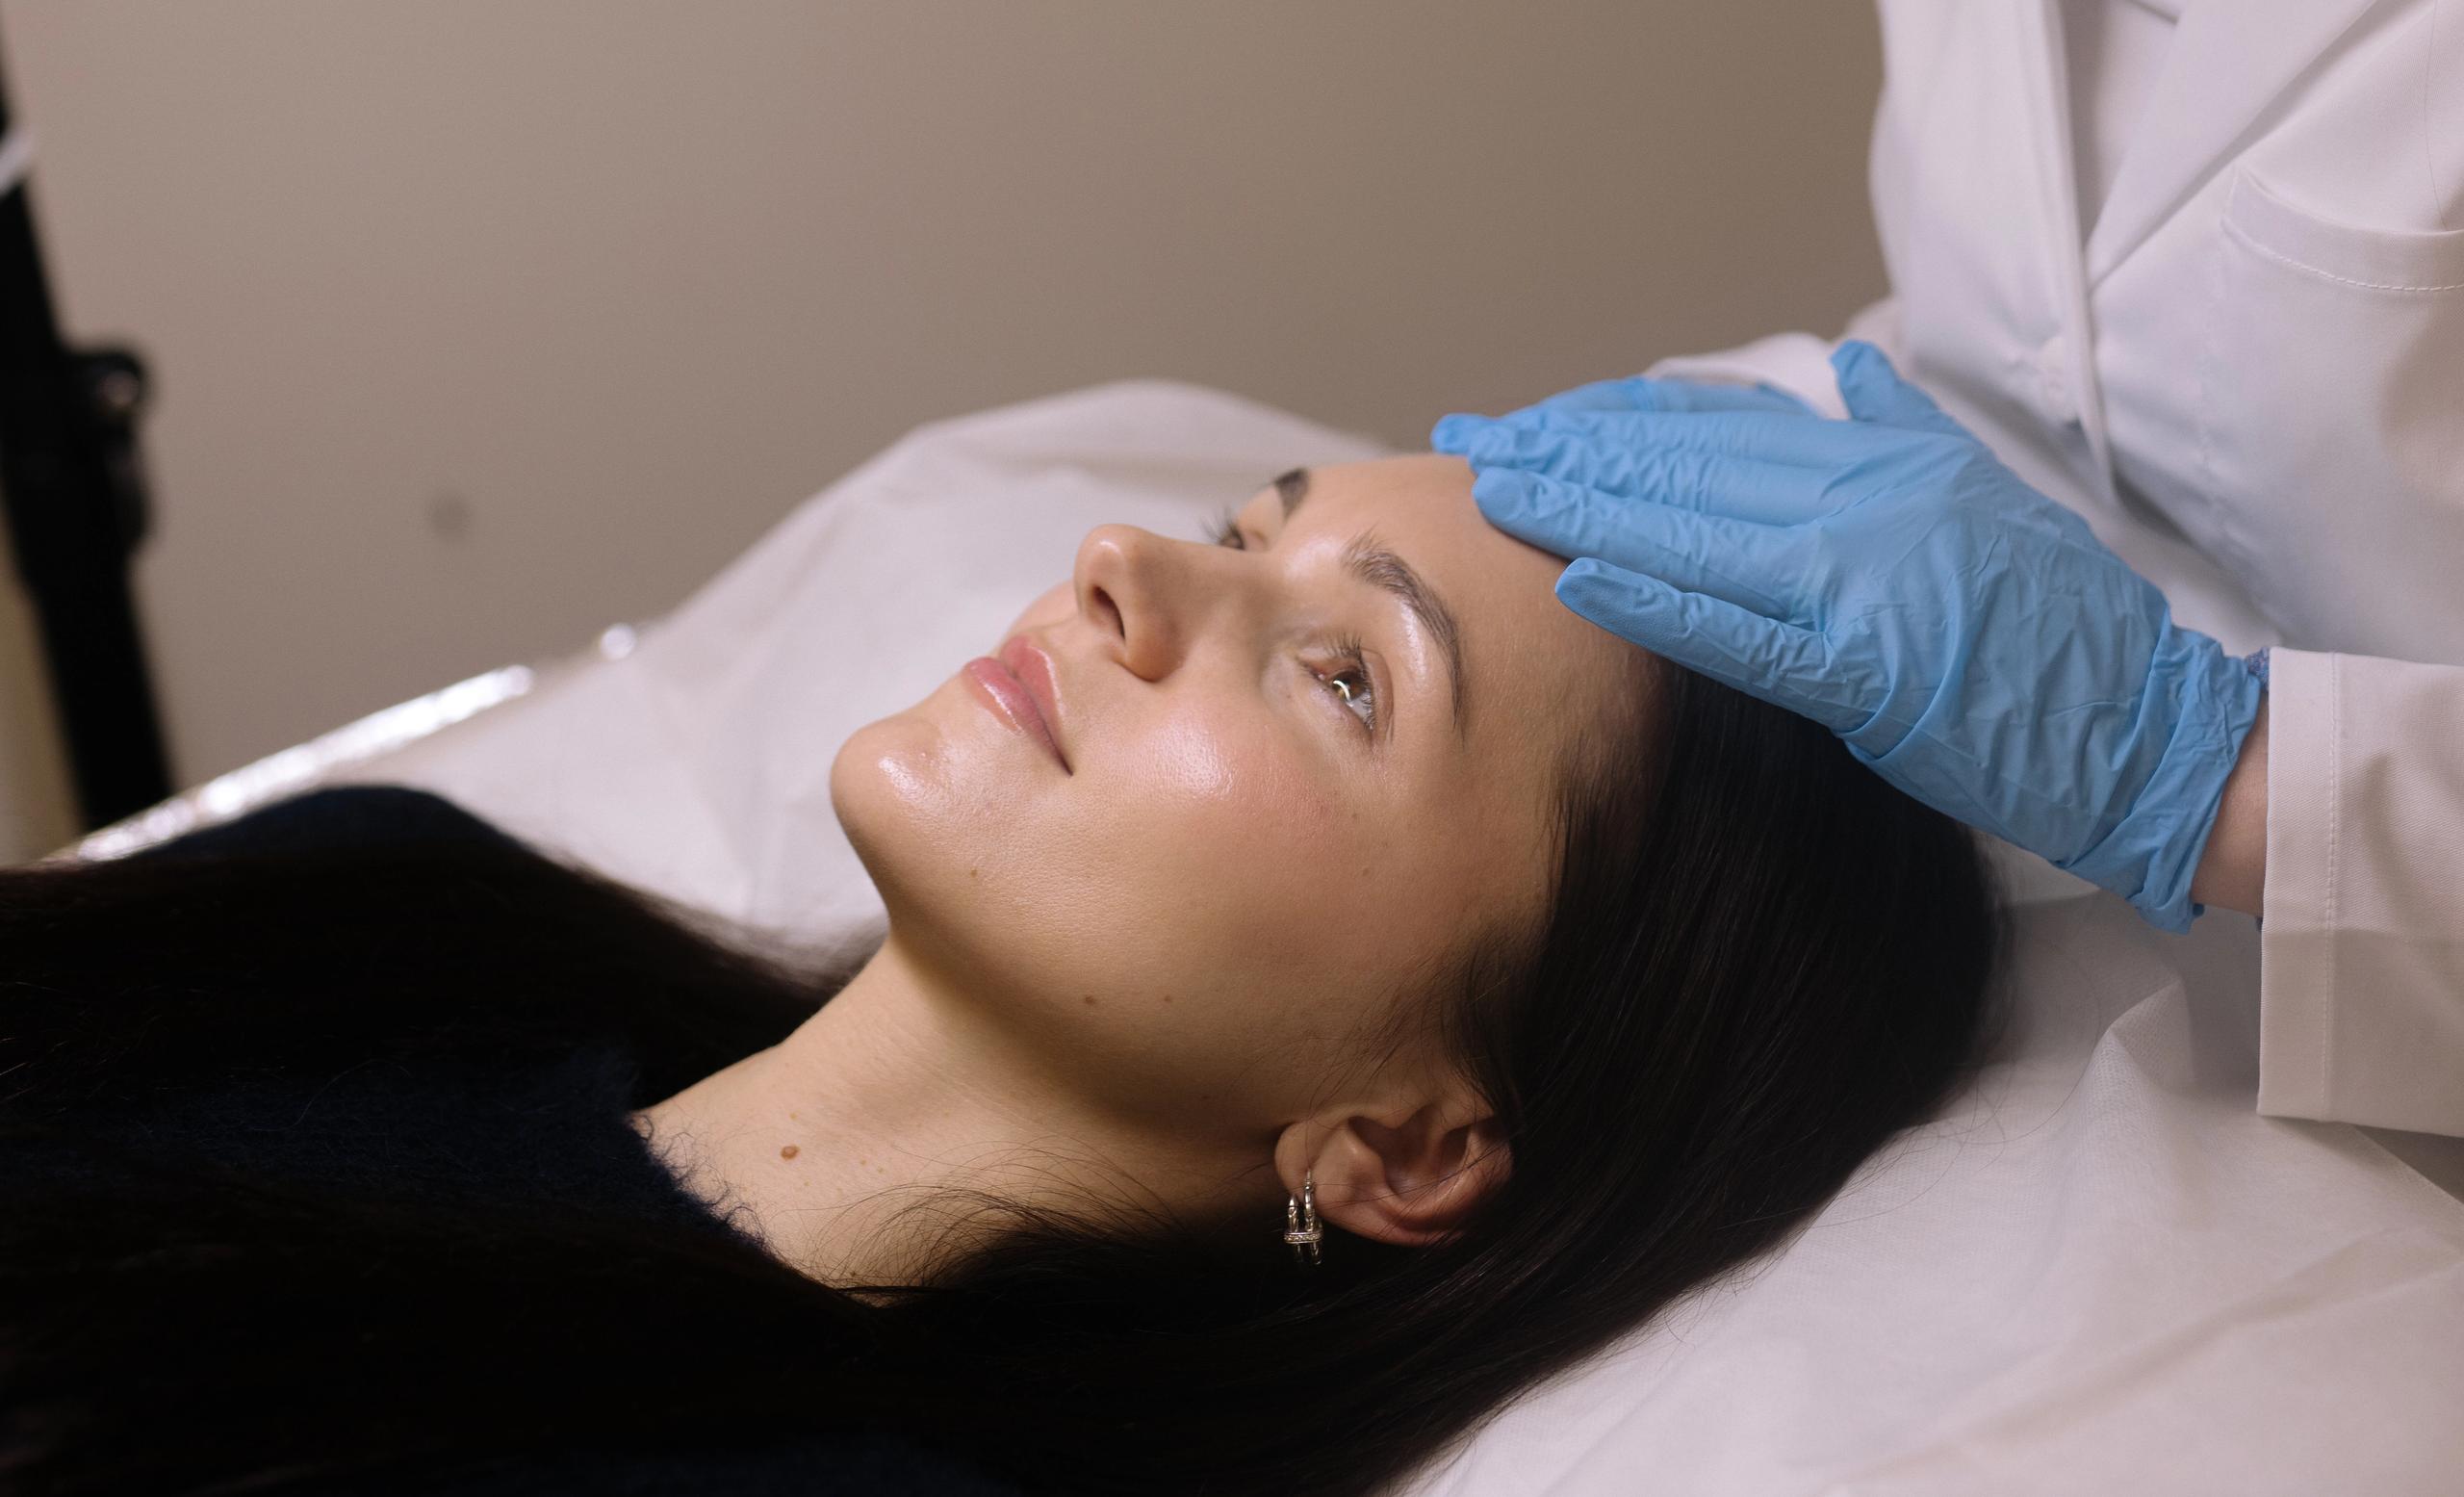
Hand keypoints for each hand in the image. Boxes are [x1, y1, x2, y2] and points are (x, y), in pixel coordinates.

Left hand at [1432, 342, 2265, 932]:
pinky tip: (1580, 579)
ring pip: (1695, 531)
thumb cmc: (2060, 629)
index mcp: (1880, 465)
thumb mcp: (1982, 495)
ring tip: (1495, 491)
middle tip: (1472, 443)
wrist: (2145, 727)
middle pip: (1684, 465)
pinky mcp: (1864, 668)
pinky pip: (1740, 630)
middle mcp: (1861, 504)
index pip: (1717, 429)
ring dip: (1584, 508)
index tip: (1536, 420)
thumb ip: (1904, 428)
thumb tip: (1850, 365)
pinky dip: (1658, 599)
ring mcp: (1861, 583)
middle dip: (1568, 452)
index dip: (1614, 420)